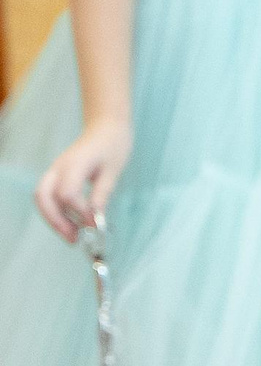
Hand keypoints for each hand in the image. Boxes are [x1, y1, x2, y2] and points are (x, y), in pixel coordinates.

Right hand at [34, 119, 132, 240]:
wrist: (106, 126)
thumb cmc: (113, 145)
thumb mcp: (113, 171)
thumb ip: (102, 195)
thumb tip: (95, 221)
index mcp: (74, 164)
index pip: (67, 193)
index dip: (79, 212)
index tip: (95, 225)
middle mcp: (58, 167)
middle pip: (44, 197)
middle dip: (55, 221)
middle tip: (74, 240)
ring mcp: (55, 171)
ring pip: (42, 198)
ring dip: (53, 219)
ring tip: (73, 236)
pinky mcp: (57, 175)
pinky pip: (48, 196)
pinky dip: (56, 212)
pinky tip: (72, 223)